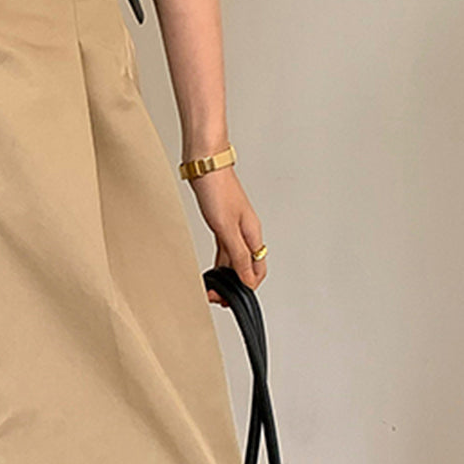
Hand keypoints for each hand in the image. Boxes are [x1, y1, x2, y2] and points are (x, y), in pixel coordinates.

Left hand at [187, 165, 267, 304]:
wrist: (206, 165)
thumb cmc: (217, 190)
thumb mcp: (226, 229)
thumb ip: (238, 255)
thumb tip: (247, 279)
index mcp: (253, 234)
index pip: (257, 271)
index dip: (246, 288)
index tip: (229, 299)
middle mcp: (247, 233)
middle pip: (247, 267)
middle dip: (234, 285)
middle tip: (217, 296)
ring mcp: (235, 228)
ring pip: (235, 260)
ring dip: (225, 276)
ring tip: (212, 288)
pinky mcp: (222, 223)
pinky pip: (225, 250)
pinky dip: (220, 263)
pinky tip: (212, 270)